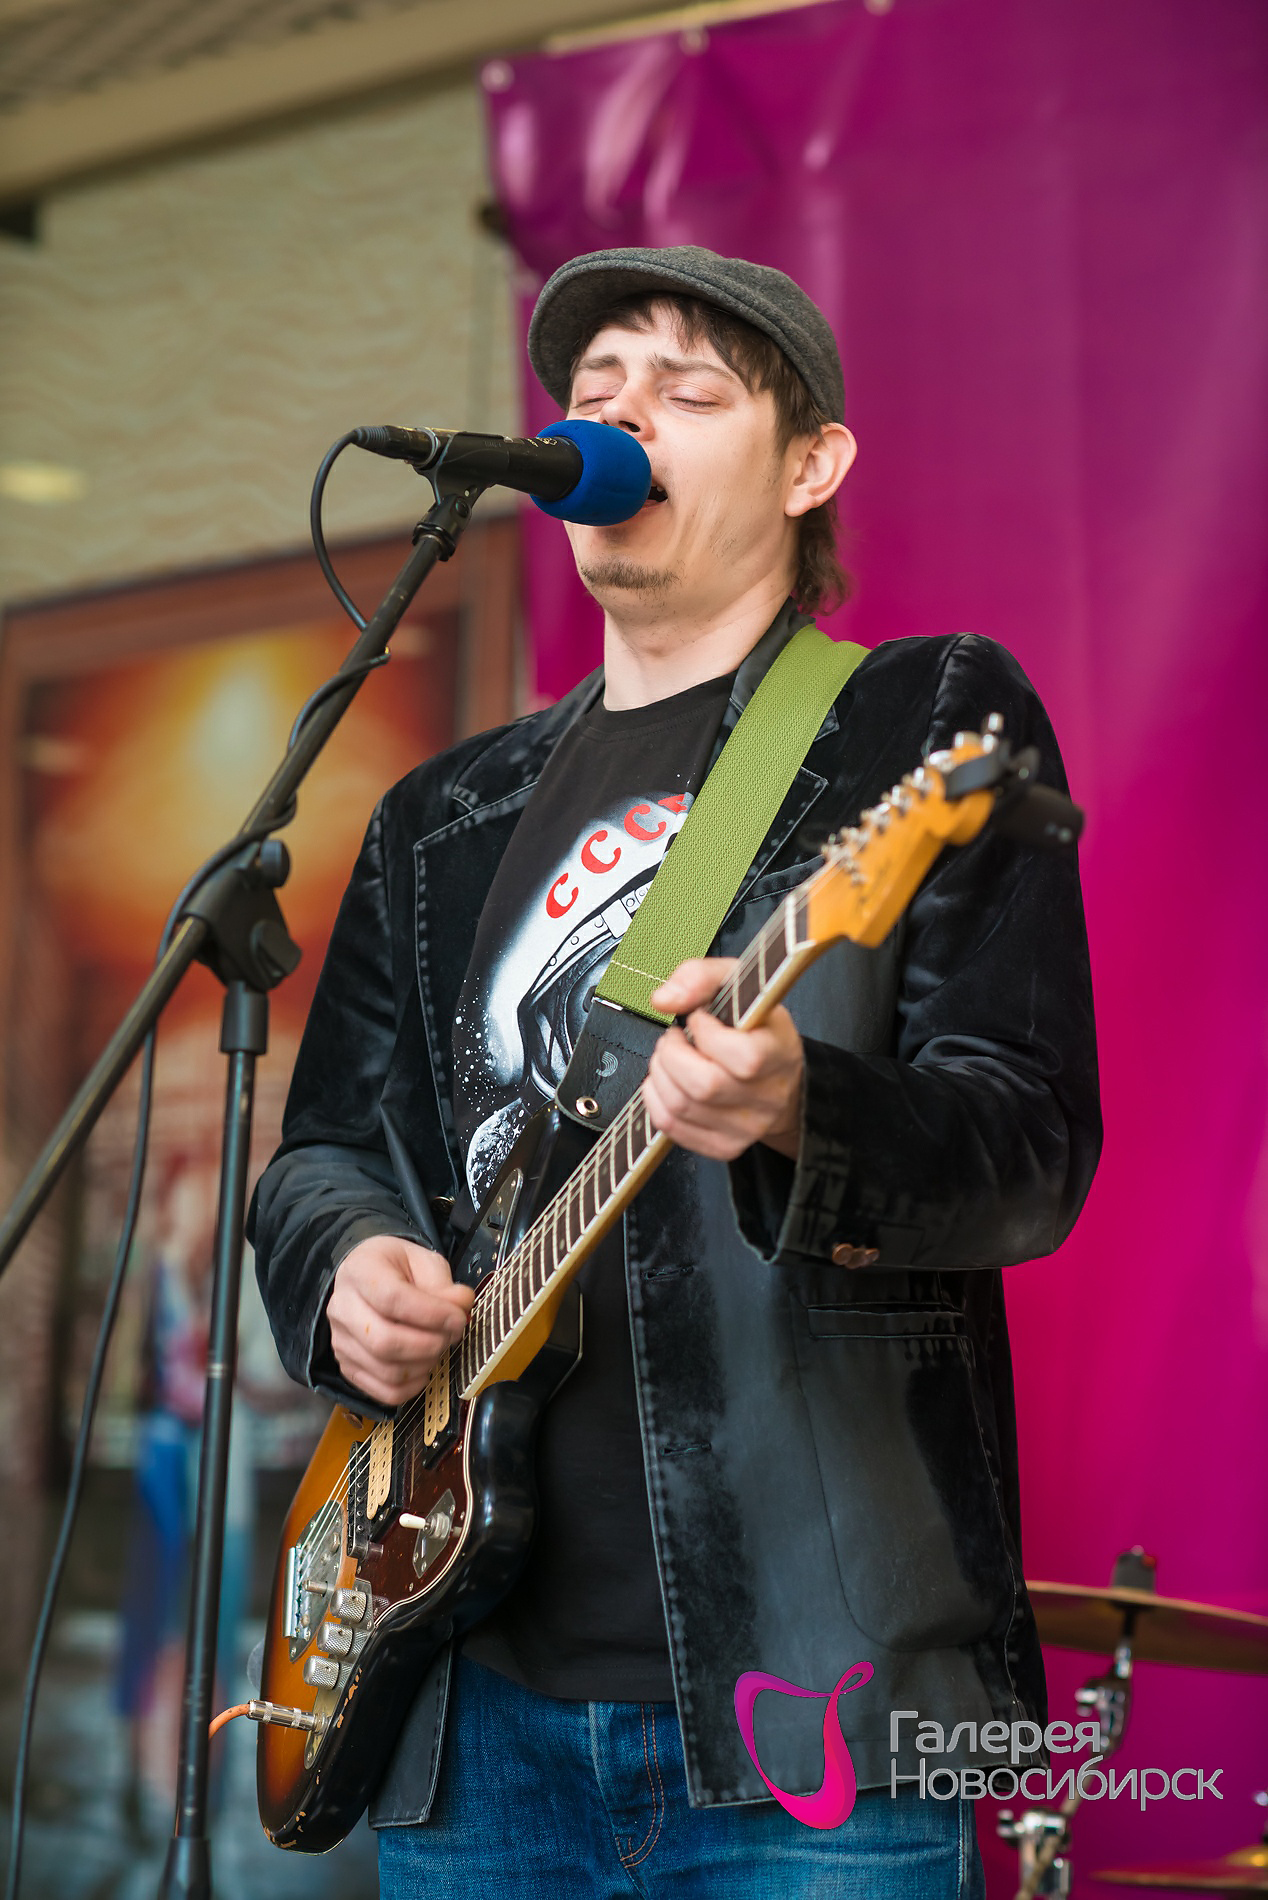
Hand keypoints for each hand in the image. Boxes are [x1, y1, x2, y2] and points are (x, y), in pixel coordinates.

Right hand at [326, 1235, 472, 1408]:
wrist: (368, 1278)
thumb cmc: (396, 1269)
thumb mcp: (422, 1262)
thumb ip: (443, 1284)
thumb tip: (461, 1306)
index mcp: (359, 1272)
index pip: (392, 1299)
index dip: (432, 1314)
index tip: (457, 1318)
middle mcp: (342, 1308)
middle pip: (385, 1341)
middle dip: (430, 1344)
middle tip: (452, 1334)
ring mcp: (341, 1342)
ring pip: (387, 1371)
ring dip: (425, 1364)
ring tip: (440, 1346)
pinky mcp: (349, 1367)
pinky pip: (384, 1391)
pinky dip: (413, 1386)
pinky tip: (425, 1367)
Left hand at [643, 957, 803, 1162]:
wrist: (777, 1075)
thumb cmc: (756, 1028)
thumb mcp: (738, 985)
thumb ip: (700, 977)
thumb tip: (664, 999)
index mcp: (779, 1054)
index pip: (745, 1057)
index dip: (708, 1033)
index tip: (699, 1018)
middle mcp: (768, 1096)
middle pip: (704, 1086)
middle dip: (672, 1054)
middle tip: (674, 1038)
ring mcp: (746, 1127)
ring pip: (681, 1107)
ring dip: (660, 1073)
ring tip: (670, 1056)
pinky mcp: (723, 1145)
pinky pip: (671, 1127)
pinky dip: (655, 1098)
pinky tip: (666, 1080)